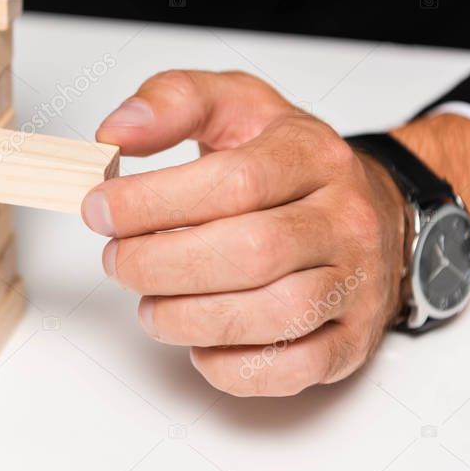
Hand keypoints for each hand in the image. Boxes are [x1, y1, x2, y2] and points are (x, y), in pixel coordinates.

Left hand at [81, 71, 406, 396]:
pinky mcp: (351, 339)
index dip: (153, 203)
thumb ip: (172, 101)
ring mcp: (354, 283)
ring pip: (273, 315)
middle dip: (162, 264)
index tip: (100, 211)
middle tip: (117, 262)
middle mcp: (343, 219)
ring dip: (189, 319)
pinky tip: (197, 343)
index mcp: (311, 154)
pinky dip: (232, 367)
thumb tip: (116, 132)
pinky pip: (293, 368)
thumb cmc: (288, 161)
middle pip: (251, 252)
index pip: (233, 182)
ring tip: (149, 306)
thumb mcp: (234, 105)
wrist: (368, 206)